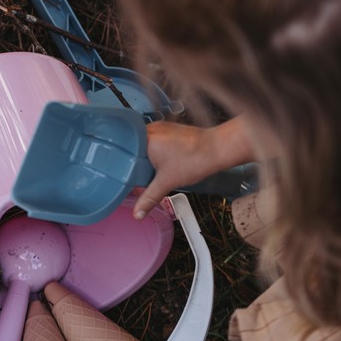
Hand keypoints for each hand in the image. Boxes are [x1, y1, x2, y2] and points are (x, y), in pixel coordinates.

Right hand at [132, 120, 255, 218]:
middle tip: (141, 177)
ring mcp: (160, 128)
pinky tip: (163, 163)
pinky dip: (156, 154)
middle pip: (133, 149)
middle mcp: (150, 129)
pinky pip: (154, 143)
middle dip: (137, 165)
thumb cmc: (196, 159)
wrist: (218, 149)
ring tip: (154, 170)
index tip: (123, 177)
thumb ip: (149, 198)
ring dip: (147, 159)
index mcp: (145, 138)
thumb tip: (138, 212)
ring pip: (144, 146)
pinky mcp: (169, 130)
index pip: (123, 152)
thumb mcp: (167, 182)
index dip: (122, 167)